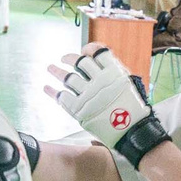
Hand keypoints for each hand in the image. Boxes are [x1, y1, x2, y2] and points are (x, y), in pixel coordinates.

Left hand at [47, 45, 170, 163]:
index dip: (89, 49)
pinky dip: (52, 92)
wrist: (133, 131)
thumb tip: (99, 54)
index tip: (84, 50)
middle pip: (80, 62)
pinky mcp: (80, 110)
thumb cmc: (133, 108)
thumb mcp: (128, 82)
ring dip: (56, 71)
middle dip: (70, 58)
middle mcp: (100, 80)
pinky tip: (47, 88)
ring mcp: (89, 95)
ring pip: (68, 78)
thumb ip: (115, 68)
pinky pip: (62, 97)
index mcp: (114, 72)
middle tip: (64, 58)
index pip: (98, 52)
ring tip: (50, 68)